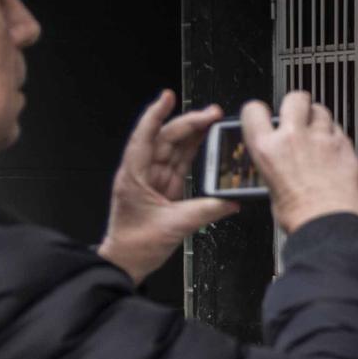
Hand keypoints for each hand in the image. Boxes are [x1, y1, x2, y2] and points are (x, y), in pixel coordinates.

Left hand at [98, 90, 237, 284]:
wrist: (127, 262)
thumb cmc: (135, 245)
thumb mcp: (173, 227)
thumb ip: (205, 211)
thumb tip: (230, 201)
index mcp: (134, 176)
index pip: (145, 137)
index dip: (156, 114)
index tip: (168, 97)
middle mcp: (143, 173)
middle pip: (166, 138)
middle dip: (188, 122)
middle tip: (211, 113)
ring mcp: (154, 180)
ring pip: (175, 148)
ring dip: (193, 133)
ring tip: (213, 121)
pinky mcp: (165, 189)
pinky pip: (181, 163)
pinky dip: (195, 152)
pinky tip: (207, 142)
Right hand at [242, 91, 357, 234]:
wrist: (330, 226)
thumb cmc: (301, 216)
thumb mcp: (271, 188)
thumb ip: (275, 163)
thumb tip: (279, 159)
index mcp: (268, 148)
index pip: (254, 110)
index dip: (259, 111)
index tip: (265, 115)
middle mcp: (294, 137)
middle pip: (295, 98)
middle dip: (297, 105)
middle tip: (299, 116)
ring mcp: (322, 139)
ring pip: (321, 110)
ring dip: (319, 119)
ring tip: (319, 136)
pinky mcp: (346, 146)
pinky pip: (340, 130)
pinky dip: (337, 137)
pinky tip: (334, 152)